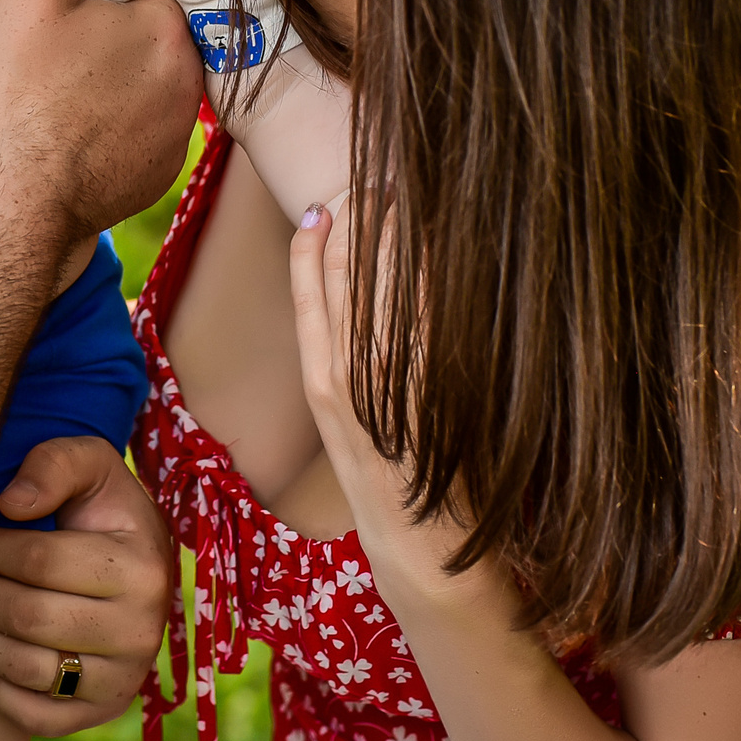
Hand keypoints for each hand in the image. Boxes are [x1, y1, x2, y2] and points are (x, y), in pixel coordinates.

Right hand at [0, 0, 200, 236]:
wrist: (21, 201)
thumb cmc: (22, 95)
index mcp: (165, 26)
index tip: (88, 5)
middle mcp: (189, 76)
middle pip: (159, 37)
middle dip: (125, 38)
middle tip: (73, 49)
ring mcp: (181, 130)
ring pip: (158, 85)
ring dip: (128, 83)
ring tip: (76, 90)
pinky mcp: (164, 171)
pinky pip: (150, 132)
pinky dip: (126, 128)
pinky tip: (85, 131)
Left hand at [0, 438, 171, 735]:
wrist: (136, 570)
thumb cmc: (101, 510)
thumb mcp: (91, 464)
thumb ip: (55, 465)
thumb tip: (11, 504)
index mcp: (140, 567)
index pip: (39, 561)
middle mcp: (140, 630)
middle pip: (26, 617)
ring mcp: (123, 678)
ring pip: (25, 668)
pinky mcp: (102, 711)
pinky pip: (35, 715)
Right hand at [289, 202, 475, 615]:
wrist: (425, 557)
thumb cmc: (406, 490)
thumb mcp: (365, 427)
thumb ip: (363, 376)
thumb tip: (379, 319)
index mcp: (321, 389)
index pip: (306, 299)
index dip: (310, 249)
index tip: (321, 209)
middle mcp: (342, 387)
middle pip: (340, 287)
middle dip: (354, 230)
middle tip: (369, 183)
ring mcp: (383, 394)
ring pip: (377, 299)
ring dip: (389, 245)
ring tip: (398, 200)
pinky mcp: (424, 404)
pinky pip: (421, 331)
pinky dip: (424, 288)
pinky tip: (434, 255)